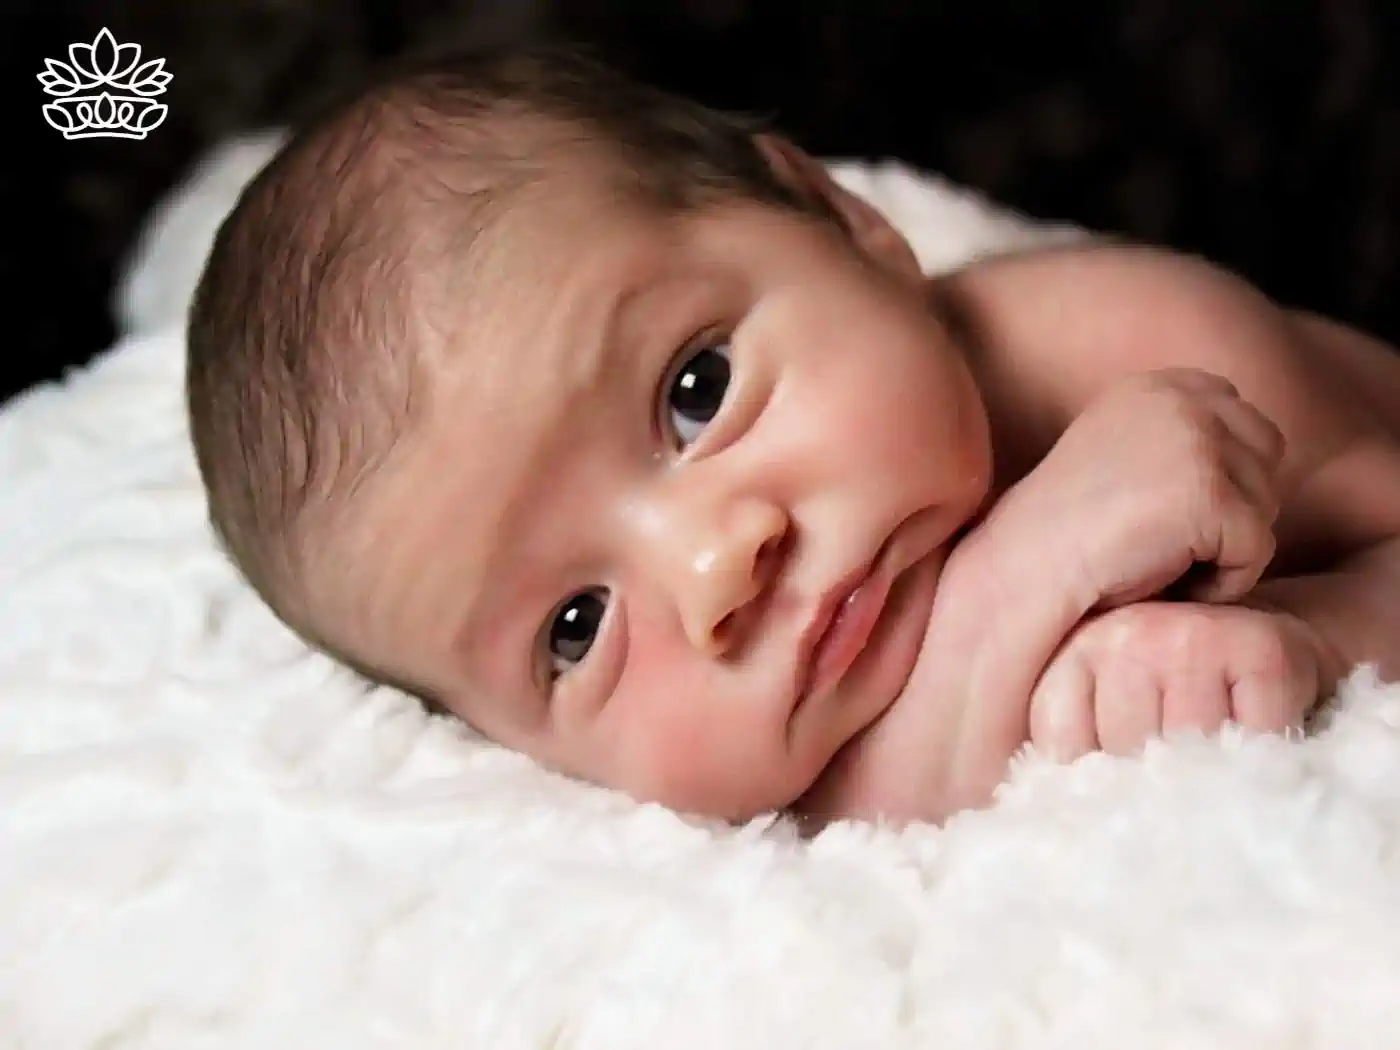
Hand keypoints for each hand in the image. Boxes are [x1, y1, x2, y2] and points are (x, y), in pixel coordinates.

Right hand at [795, 369, 1288, 826]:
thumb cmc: (1067, 536)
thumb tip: (1258, 445)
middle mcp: (1186, 397)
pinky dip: (1217, 582)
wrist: (1024, 571)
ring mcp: (1202, 442)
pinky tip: (1159, 576)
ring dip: (1220, 549)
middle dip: (1228, 511)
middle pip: (1267, 463)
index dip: (1216, 485)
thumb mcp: (1124, 459)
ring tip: (1152, 555)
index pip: (1248, 430)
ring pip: (1265, 510)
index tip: (1154, 514)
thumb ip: (1180, 439)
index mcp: (1163, 382)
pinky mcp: (1214, 494)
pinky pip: (1256, 553)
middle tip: (1155, 538)